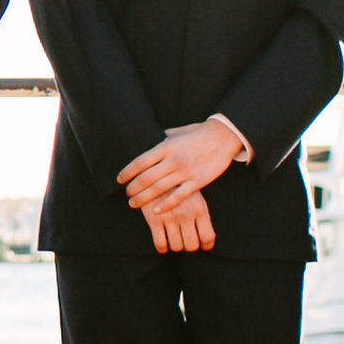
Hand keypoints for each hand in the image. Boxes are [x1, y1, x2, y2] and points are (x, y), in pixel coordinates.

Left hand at [119, 119, 240, 216]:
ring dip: (143, 198)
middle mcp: (173, 160)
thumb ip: (163, 138)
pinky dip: (165, 205)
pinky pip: (178, 196)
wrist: (224, 136)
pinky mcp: (197, 181)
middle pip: (146, 178)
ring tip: (133, 204)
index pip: (140, 162)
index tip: (119, 180)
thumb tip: (151, 138)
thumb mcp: (177, 132)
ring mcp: (185, 171)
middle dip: (133, 188)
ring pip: (159, 189)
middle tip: (126, 194)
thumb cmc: (199, 133)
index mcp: (166, 147)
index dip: (127, 172)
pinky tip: (156, 211)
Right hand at [143, 189, 214, 254]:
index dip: (206, 245)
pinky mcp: (154, 219)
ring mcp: (170, 217)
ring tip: (173, 239)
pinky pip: (160, 243)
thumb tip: (205, 237)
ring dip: (175, 246)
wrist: (154, 171)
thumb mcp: (194, 194)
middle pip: (191, 245)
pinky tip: (163, 243)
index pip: (207, 236)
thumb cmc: (177, 184)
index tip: (203, 246)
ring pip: (176, 246)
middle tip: (185, 241)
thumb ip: (200, 213)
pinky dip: (162, 247)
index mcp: (200, 208)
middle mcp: (186, 214)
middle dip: (188, 245)